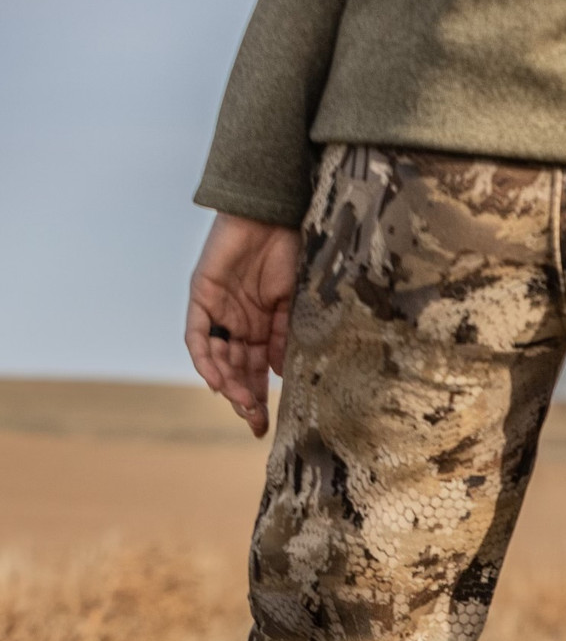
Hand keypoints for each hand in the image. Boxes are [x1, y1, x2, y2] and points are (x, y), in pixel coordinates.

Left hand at [185, 213, 299, 436]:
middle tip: (255, 422)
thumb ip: (282, 337)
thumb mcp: (294, 304)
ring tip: (241, 404)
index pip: (257, 369)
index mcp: (260, 325)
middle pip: (235, 369)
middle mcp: (236, 322)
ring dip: (227, 384)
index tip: (268, 423)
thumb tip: (280, 374)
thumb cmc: (291, 252)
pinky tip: (217, 381)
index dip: (261, 396)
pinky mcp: (201, 296)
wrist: (274, 216)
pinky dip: (205, 359)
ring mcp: (217, 310)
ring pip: (216, 358)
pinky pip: (197, 336)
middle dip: (244, 398)